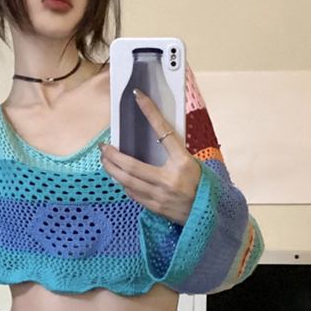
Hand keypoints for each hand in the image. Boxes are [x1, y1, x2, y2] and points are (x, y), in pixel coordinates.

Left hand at [98, 89, 201, 225]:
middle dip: (112, 155)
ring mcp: (160, 196)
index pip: (164, 132)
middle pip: (131, 165)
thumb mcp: (191, 162)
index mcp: (183, 162)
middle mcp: (169, 179)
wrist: (208, 214)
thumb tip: (154, 134)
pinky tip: (118, 176)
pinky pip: (132, 193)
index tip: (138, 96)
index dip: (150, 112)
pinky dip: (123, 182)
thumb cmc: (200, 184)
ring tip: (105, 160)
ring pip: (127, 181)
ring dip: (112, 169)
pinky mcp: (155, 207)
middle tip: (103, 146)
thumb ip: (173, 151)